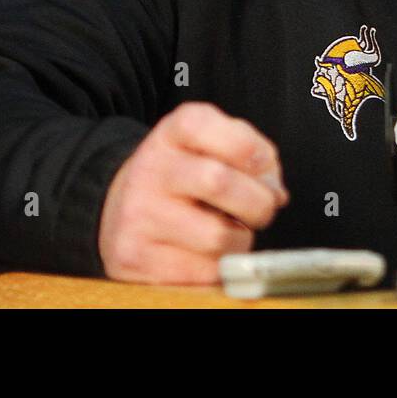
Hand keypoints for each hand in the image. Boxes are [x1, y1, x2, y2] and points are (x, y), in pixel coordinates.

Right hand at [98, 102, 288, 283]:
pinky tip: (207, 253)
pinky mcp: (134, 258)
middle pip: (219, 182)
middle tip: (262, 209)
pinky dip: (219, 266)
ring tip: (230, 232)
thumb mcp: (213, 146)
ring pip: (217, 237)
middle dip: (259, 202)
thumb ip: (253, 155)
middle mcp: (150, 169)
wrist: (121, 208)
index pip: (204, 125)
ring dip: (240, 240)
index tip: (261, 166)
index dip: (248, 147)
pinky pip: (203, 272)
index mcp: (172, 133)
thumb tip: (275, 193)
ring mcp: (138, 215)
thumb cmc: (185, 176)